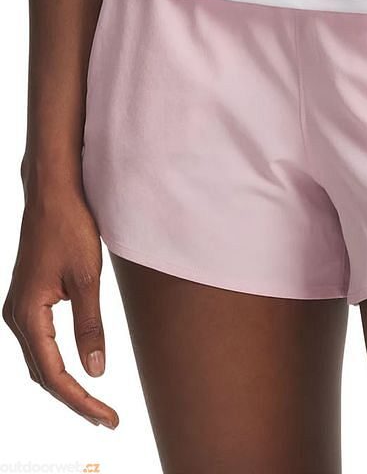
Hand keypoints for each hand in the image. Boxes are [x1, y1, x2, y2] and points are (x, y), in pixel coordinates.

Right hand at [2, 185, 118, 429]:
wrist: (51, 193)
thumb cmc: (70, 227)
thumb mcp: (88, 278)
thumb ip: (90, 327)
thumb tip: (96, 372)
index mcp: (28, 315)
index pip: (54, 375)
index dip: (81, 401)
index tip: (107, 418)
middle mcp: (15, 316)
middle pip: (42, 374)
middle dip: (73, 399)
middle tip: (106, 418)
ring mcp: (17, 308)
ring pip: (38, 361)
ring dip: (64, 384)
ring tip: (95, 403)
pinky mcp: (25, 299)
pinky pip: (38, 343)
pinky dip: (56, 362)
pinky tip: (76, 369)